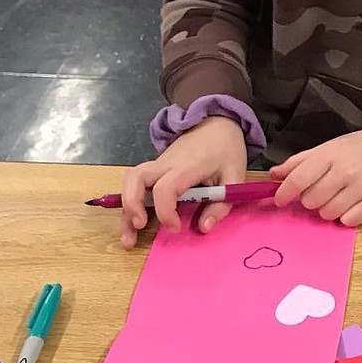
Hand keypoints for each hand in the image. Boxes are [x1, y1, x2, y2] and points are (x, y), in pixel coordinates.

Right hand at [119, 116, 246, 248]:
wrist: (216, 124)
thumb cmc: (226, 150)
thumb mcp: (235, 177)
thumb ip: (222, 204)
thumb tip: (203, 227)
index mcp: (186, 166)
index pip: (165, 188)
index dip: (165, 211)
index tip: (175, 228)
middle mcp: (165, 164)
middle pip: (135, 179)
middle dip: (132, 205)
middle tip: (139, 227)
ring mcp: (157, 164)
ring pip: (130, 181)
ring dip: (126, 208)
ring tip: (128, 237)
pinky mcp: (155, 168)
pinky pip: (136, 184)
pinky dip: (131, 203)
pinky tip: (133, 223)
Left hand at [269, 128, 361, 226]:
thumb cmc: (357, 148)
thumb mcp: (328, 147)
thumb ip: (299, 162)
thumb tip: (273, 175)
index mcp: (330, 155)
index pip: (298, 180)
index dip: (284, 193)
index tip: (280, 199)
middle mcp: (345, 171)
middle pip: (311, 200)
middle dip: (310, 200)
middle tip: (319, 193)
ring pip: (328, 213)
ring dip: (327, 209)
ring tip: (336, 197)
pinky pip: (348, 221)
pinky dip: (345, 216)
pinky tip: (350, 204)